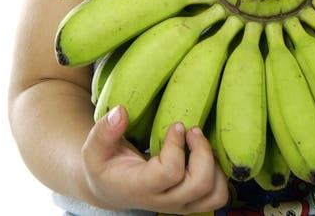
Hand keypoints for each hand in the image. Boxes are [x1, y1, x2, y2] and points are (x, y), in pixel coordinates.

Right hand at [81, 105, 228, 212]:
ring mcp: (180, 204)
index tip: (176, 125)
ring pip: (215, 194)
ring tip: (200, 143)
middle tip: (192, 130)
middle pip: (200, 184)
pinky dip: (220, 173)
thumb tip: (121, 111)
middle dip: (202, 152)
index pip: (170, 172)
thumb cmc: (105, 165)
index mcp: (140, 187)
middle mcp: (164, 201)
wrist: (111, 188)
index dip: (177, 146)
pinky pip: (218, 194)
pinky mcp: (191, 202)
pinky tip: (204, 152)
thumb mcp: (94, 149)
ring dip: (215, 165)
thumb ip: (104, 131)